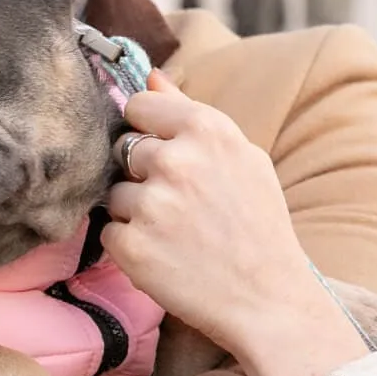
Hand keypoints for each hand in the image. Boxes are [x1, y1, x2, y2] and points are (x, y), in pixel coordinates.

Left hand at [105, 70, 364, 359]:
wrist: (267, 297)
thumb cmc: (256, 226)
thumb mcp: (241, 158)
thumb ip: (190, 114)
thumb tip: (152, 78)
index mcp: (207, 130)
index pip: (138, 107)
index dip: (144, 132)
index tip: (161, 155)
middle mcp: (175, 161)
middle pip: (123, 153)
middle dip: (141, 178)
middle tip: (179, 208)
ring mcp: (151, 205)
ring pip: (113, 195)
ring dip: (134, 214)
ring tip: (175, 235)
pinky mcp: (131, 246)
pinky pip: (109, 233)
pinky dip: (129, 247)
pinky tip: (164, 257)